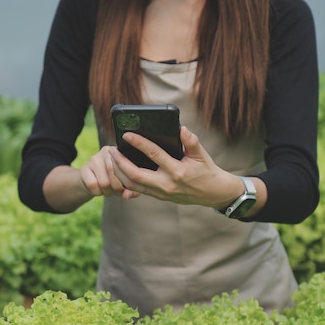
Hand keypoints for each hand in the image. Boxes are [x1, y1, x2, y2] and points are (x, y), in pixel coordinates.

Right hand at [80, 146, 140, 198]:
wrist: (91, 181)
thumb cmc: (113, 180)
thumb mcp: (124, 184)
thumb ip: (130, 190)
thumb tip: (126, 195)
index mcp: (122, 152)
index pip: (128, 170)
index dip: (128, 185)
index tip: (125, 190)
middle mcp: (109, 151)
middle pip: (116, 177)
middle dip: (117, 190)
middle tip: (115, 192)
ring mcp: (95, 158)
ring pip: (105, 183)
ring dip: (107, 192)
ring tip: (107, 190)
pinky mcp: (84, 168)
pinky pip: (93, 185)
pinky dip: (97, 192)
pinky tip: (98, 189)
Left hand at [109, 126, 242, 206]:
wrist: (213, 193)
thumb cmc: (207, 171)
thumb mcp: (201, 155)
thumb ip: (191, 141)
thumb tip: (181, 128)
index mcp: (177, 171)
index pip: (154, 154)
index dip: (139, 143)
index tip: (127, 134)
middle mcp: (167, 184)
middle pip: (135, 174)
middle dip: (120, 162)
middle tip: (111, 150)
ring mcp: (161, 193)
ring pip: (133, 184)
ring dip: (119, 172)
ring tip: (112, 159)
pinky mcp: (159, 197)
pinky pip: (137, 189)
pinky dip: (126, 180)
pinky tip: (120, 170)